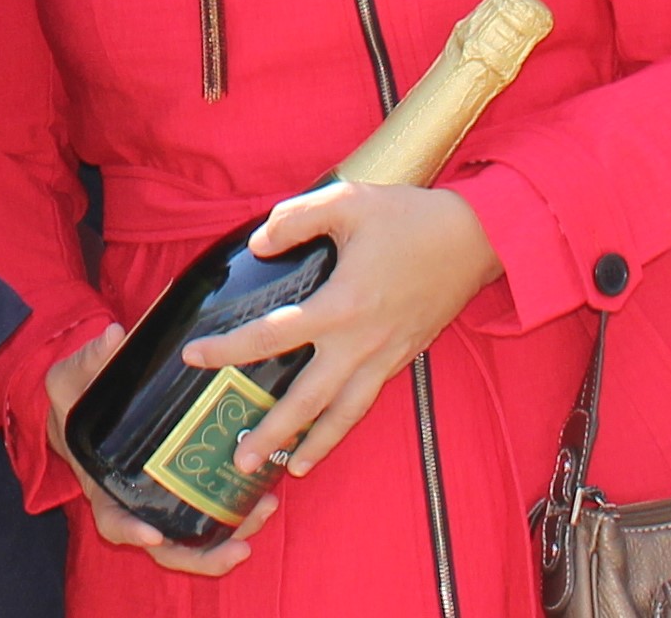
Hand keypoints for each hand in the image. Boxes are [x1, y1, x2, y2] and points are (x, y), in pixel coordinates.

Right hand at [40, 324, 278, 576]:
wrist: (89, 405)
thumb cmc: (77, 399)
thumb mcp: (70, 380)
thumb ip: (88, 362)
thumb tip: (112, 336)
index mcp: (103, 487)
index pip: (113, 520)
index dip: (130, 532)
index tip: (152, 536)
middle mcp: (136, 504)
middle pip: (168, 548)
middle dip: (204, 556)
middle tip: (239, 547)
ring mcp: (164, 501)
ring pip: (197, 537)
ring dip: (232, 536)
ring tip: (265, 512)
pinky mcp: (189, 487)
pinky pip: (213, 511)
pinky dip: (239, 513)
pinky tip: (267, 496)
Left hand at [185, 182, 502, 482]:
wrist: (476, 239)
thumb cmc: (409, 218)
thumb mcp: (347, 201)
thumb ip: (295, 219)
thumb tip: (258, 244)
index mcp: (339, 305)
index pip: (271, 336)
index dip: (228, 349)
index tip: (194, 357)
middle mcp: (360, 342)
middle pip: (307, 400)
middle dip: (272, 433)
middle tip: (239, 460)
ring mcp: (384, 356)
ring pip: (345, 414)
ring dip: (315, 445)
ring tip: (289, 470)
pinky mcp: (402, 359)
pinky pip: (367, 401)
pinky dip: (346, 424)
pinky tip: (330, 434)